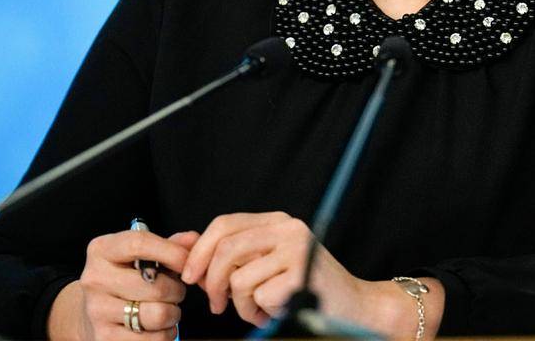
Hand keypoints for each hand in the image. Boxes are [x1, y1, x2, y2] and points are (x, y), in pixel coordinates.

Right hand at [48, 228, 199, 340]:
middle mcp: (95, 279)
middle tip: (175, 291)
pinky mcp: (104, 338)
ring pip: (157, 315)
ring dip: (173, 314)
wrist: (90, 312)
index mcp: (102, 250)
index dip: (172, 253)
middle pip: (156, 286)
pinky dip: (165, 334)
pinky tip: (158, 327)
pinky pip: (153, 339)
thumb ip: (169, 245)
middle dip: (177, 290)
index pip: (140, 244)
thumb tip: (193, 239)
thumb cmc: (125, 278)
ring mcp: (97, 311)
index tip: (188, 262)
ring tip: (168, 309)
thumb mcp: (141, 255)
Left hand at [181, 211, 370, 327]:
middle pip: (227, 248)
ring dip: (241, 305)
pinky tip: (276, 313)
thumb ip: (228, 252)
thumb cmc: (304, 287)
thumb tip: (181, 241)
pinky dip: (260, 313)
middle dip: (212, 282)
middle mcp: (288, 228)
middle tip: (216, 304)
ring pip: (240, 278)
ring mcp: (296, 249)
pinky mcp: (302, 275)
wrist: (353, 307)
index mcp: (277, 221)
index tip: (191, 277)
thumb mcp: (264, 263)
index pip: (225, 224)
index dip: (200, 250)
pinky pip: (259, 296)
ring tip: (259, 310)